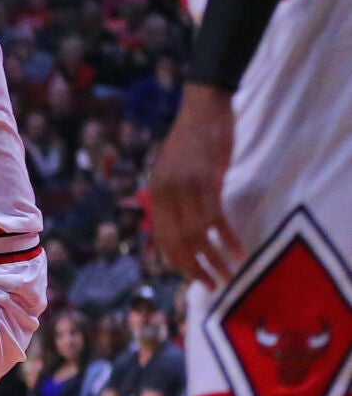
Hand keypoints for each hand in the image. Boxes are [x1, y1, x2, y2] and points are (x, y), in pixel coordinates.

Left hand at [149, 84, 245, 287]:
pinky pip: (216, 218)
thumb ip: (175, 198)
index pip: (162, 237)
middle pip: (177, 241)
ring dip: (213, 259)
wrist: (202, 109)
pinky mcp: (208, 180)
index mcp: (157, 193)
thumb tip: (181, 226)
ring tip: (229, 276)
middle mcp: (166, 193)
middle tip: (211, 286)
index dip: (176, 261)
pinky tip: (239, 252)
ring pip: (197, 234)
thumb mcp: (173, 171)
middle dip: (193, 268)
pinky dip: (227, 238)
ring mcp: (186, 187)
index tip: (191, 278)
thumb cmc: (192, 141)